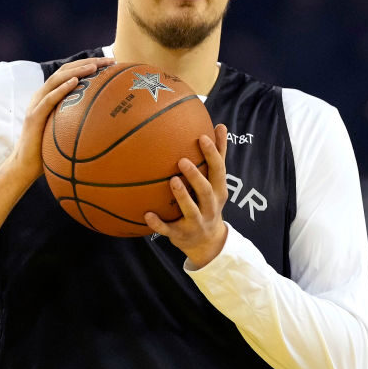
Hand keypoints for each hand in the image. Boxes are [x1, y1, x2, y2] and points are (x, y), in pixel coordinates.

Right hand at [7, 56, 115, 180]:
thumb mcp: (66, 130)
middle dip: (88, 63)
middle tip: (109, 61)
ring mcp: (37, 104)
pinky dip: (62, 89)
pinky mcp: (34, 116)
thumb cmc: (48, 150)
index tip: (111, 64)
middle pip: (66, 71)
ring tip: (94, 67)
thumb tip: (107, 122)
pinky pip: (49, 99)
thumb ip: (79, 121)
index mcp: (50, 96)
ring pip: (57, 80)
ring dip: (77, 70)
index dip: (89, 65)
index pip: (71, 74)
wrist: (25, 165)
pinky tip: (76, 82)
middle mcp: (42, 96)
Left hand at [145, 124, 229, 267]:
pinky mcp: (181, 235)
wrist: (208, 243)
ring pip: (190, 211)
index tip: (202, 137)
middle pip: (206, 191)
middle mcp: (210, 207)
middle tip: (182, 160)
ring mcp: (196, 223)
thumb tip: (220, 125)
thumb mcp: (217, 182)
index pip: (218, 170)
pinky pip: (168, 230)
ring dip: (182, 196)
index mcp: (218, 191)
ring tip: (172, 180)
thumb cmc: (209, 203)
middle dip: (196, 176)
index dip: (212, 154)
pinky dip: (158, 224)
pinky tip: (147, 214)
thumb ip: (218, 155)